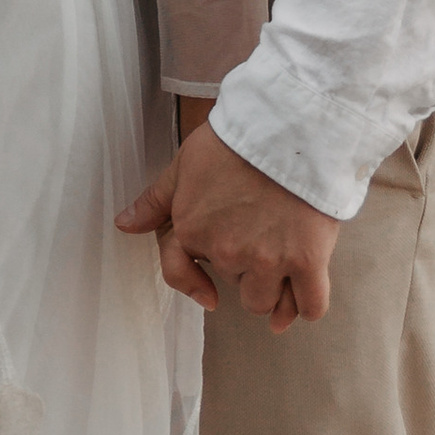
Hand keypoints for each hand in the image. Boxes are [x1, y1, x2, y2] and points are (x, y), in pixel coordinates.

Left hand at [118, 119, 339, 328]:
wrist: (290, 127)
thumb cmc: (236, 140)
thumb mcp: (184, 164)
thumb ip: (155, 201)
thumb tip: (124, 226)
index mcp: (193, 231)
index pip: (179, 274)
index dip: (193, 285)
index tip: (209, 296)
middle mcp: (228, 254)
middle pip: (232, 285)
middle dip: (242, 269)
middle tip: (260, 237)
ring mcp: (269, 261)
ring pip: (265, 303)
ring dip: (273, 292)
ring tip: (285, 264)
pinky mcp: (308, 262)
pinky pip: (310, 306)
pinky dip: (306, 307)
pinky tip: (304, 297)